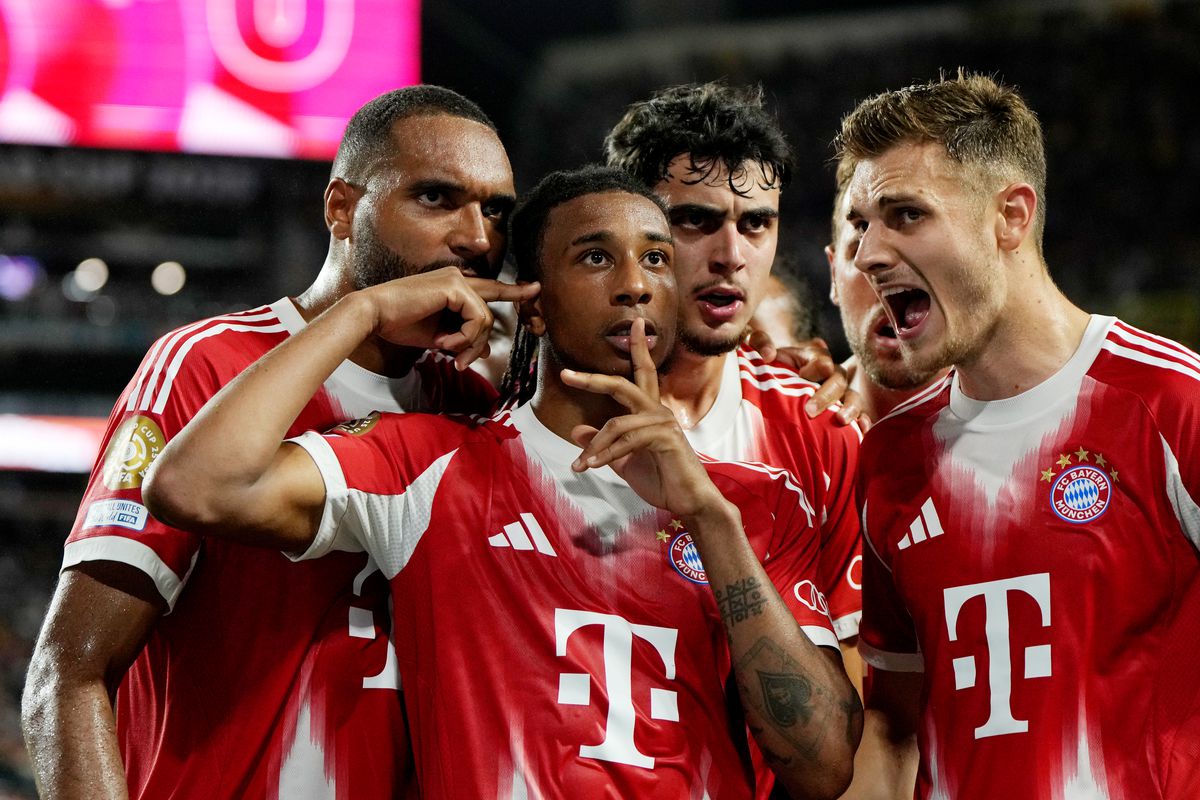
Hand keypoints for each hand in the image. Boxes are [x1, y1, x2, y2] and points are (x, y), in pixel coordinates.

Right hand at [366, 268, 539, 369]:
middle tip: (474, 352)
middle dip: (493, 326)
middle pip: (493, 304)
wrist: (374, 317)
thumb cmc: (400, 325)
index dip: (513, 291)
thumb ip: (464, 339)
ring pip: (486, 319)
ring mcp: (457, 279)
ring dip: (470, 344)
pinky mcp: (455, 286)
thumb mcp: (440, 337)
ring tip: (449, 354)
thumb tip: (487, 350)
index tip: (534, 289)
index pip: (489, 290)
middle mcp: (458, 278)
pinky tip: (444, 343)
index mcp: (453, 286)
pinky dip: (465, 337)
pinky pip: (478, 318)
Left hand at [560, 318, 724, 516]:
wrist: (689, 502)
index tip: (635, 324)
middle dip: (593, 379)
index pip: (643, 373)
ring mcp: (663, 423)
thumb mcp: (624, 461)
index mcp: (650, 412)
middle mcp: (658, 411)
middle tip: (566, 374)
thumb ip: (603, 445)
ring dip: (595, 447)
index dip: (638, 348)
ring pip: (617, 423)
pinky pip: (626, 441)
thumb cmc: (662, 479)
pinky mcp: (666, 439)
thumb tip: (577, 430)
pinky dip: (606, 454)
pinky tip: (593, 466)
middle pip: (623, 385)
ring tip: (580, 465)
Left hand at [747, 330, 863, 424]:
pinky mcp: (843, 409)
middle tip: (810, 411)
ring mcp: (840, 392)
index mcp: (813, 356)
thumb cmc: (768, 367)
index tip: (802, 376)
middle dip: (826, 395)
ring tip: (841, 420)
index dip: (815, 368)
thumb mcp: (759, 349)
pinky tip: (861, 430)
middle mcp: (831, 373)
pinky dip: (862, 421)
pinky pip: (859, 414)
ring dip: (850, 408)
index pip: (821, 360)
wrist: (772, 385)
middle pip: (838, 380)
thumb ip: (759, 342)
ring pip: (853, 397)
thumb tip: (768, 354)